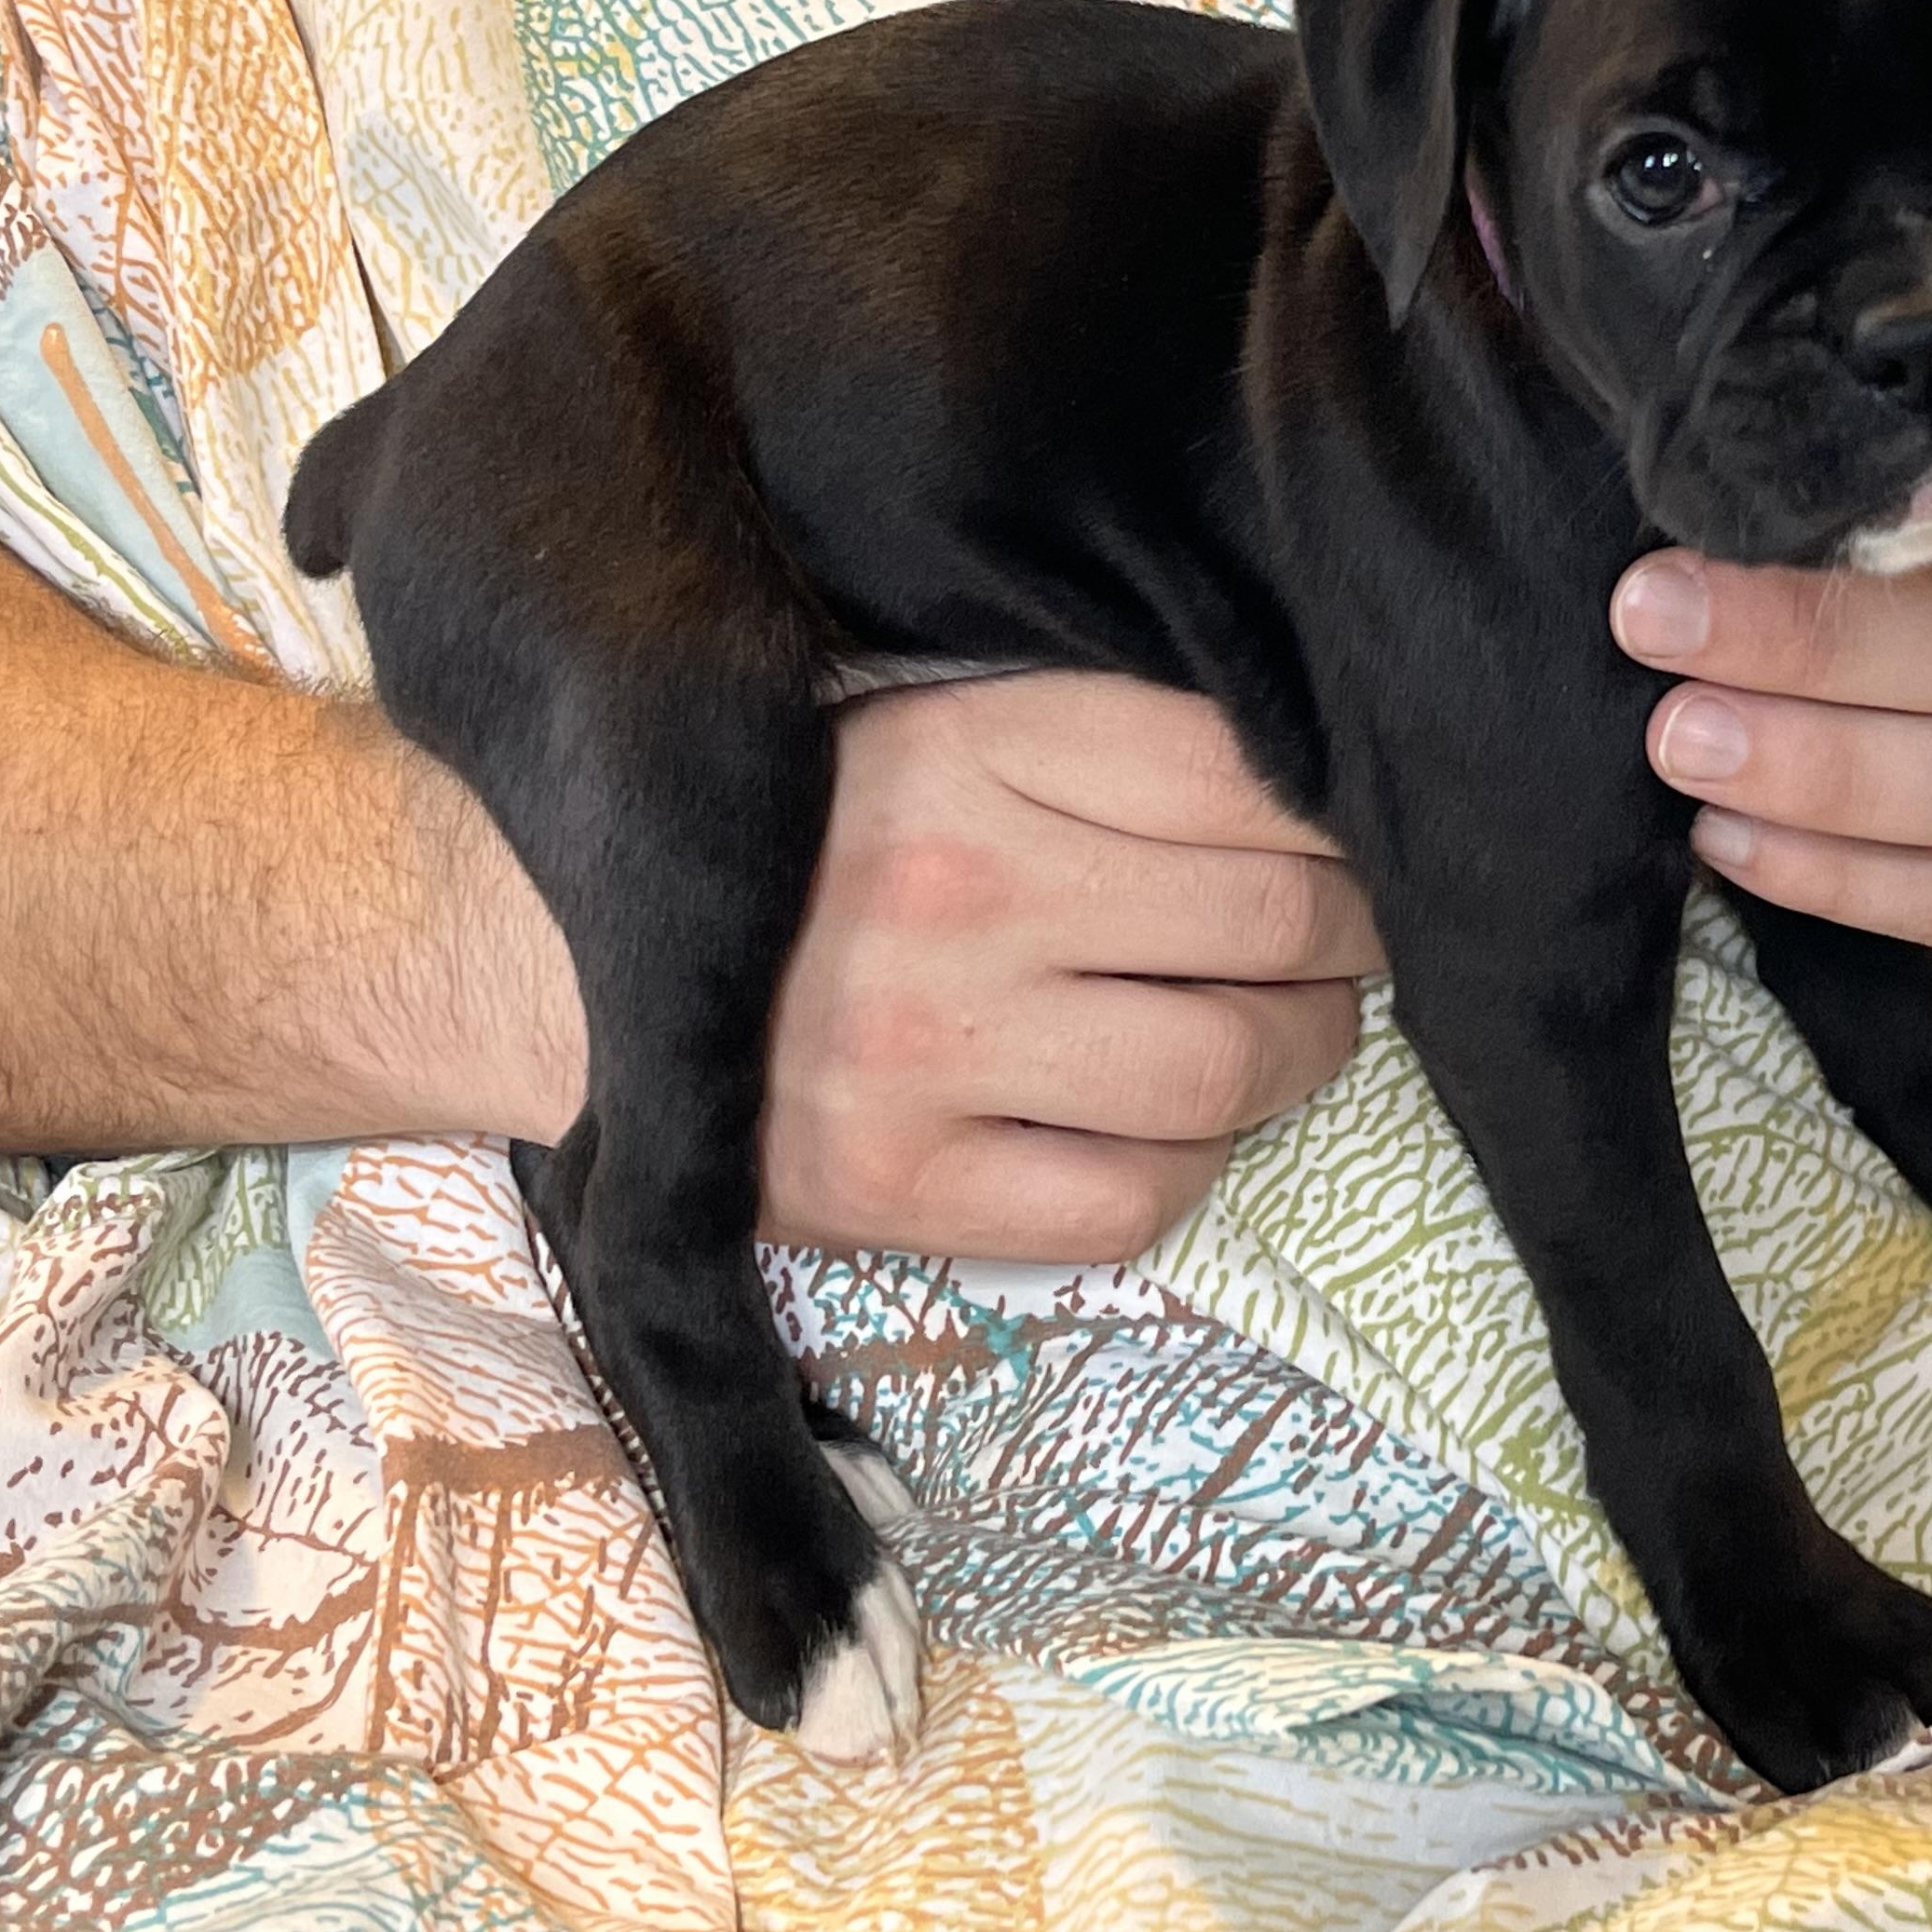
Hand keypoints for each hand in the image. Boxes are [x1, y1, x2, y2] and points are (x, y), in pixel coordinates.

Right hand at [745, 672, 1378, 1260]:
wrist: (584, 979)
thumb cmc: (804, 846)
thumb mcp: (936, 731)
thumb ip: (1105, 746)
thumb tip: (1317, 797)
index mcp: (968, 747)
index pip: (1245, 774)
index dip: (1337, 819)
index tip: (1346, 845)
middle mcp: (954, 891)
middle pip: (1270, 922)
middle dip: (1348, 941)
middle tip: (1346, 947)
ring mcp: (923, 1050)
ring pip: (1224, 1069)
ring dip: (1300, 1056)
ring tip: (1288, 1034)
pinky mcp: (895, 1189)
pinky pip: (1132, 1200)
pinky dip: (1193, 1169)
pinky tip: (1175, 1129)